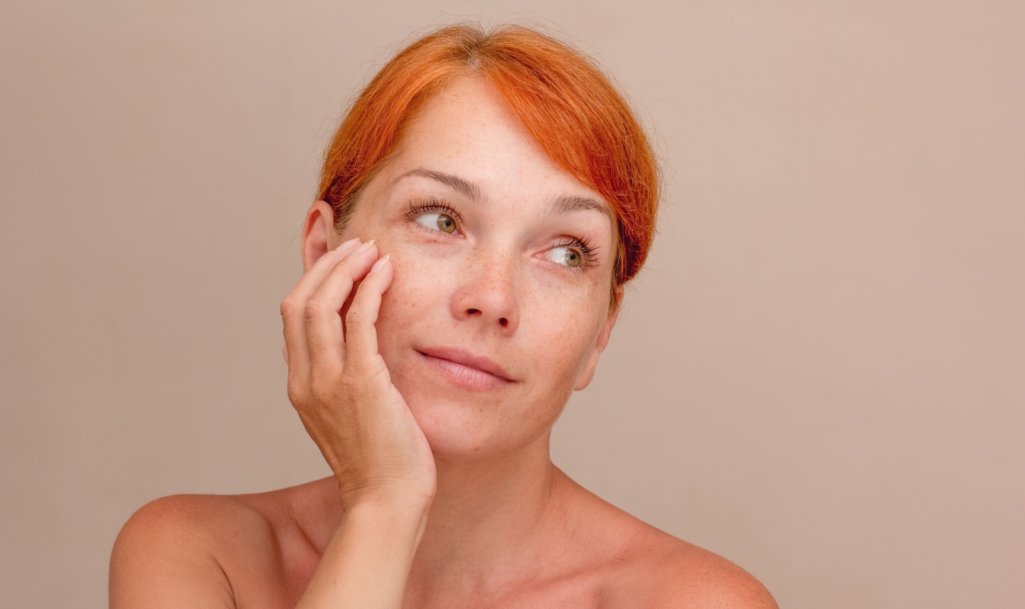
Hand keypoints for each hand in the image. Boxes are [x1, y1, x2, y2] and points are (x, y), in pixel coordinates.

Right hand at [280, 238, 435, 509]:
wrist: (388, 499)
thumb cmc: (382, 460)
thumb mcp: (352, 414)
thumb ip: (346, 378)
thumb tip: (362, 345)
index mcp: (300, 387)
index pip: (293, 318)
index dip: (315, 281)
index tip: (344, 262)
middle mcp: (306, 381)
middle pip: (298, 303)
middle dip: (327, 266)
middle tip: (358, 247)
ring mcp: (329, 382)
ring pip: (321, 304)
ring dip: (346, 269)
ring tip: (372, 251)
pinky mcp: (361, 382)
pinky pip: (358, 320)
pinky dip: (369, 288)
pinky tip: (386, 273)